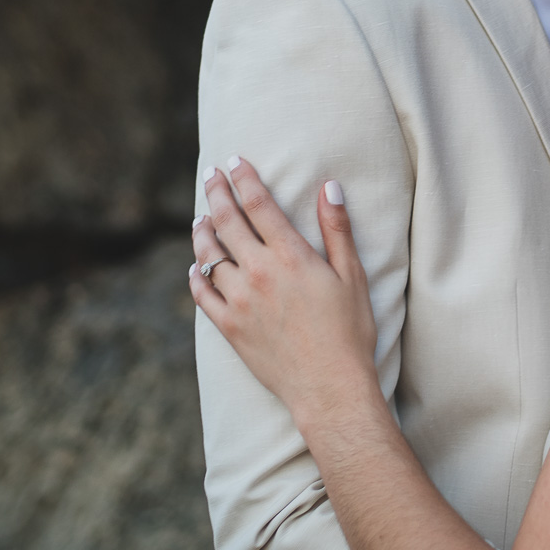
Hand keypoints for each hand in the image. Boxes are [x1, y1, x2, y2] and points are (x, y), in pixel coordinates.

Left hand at [190, 159, 379, 428]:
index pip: (259, 204)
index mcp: (289, 256)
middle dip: (217, 193)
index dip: (245, 179)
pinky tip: (196, 266)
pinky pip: (202, 295)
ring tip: (201, 216)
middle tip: (211, 175)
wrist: (329, 388)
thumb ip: (337, 229)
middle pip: (228, 222)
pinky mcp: (229, 328)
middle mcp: (258, 273)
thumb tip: (329, 187)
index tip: (235, 161)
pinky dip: (196, 275)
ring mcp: (239, 301)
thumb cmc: (349, 331)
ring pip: (209, 255)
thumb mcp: (352, 275)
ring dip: (202, 231)